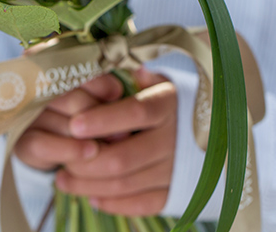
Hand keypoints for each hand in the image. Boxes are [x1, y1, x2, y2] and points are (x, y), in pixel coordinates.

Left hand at [14, 68, 176, 216]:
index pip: (134, 113)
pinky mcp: (177, 192)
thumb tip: (125, 71)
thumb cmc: (173, 100)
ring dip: (89, 185)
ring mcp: (176, 169)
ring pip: (127, 184)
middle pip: (124, 157)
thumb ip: (141, 77)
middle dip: (86, 161)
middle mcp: (174, 139)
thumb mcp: (161, 79)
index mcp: (168, 105)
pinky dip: (113, 203)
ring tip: (62, 179)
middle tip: (61, 159)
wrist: (215, 130)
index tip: (74, 124)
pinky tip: (90, 196)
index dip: (102, 120)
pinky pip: (142, 204)